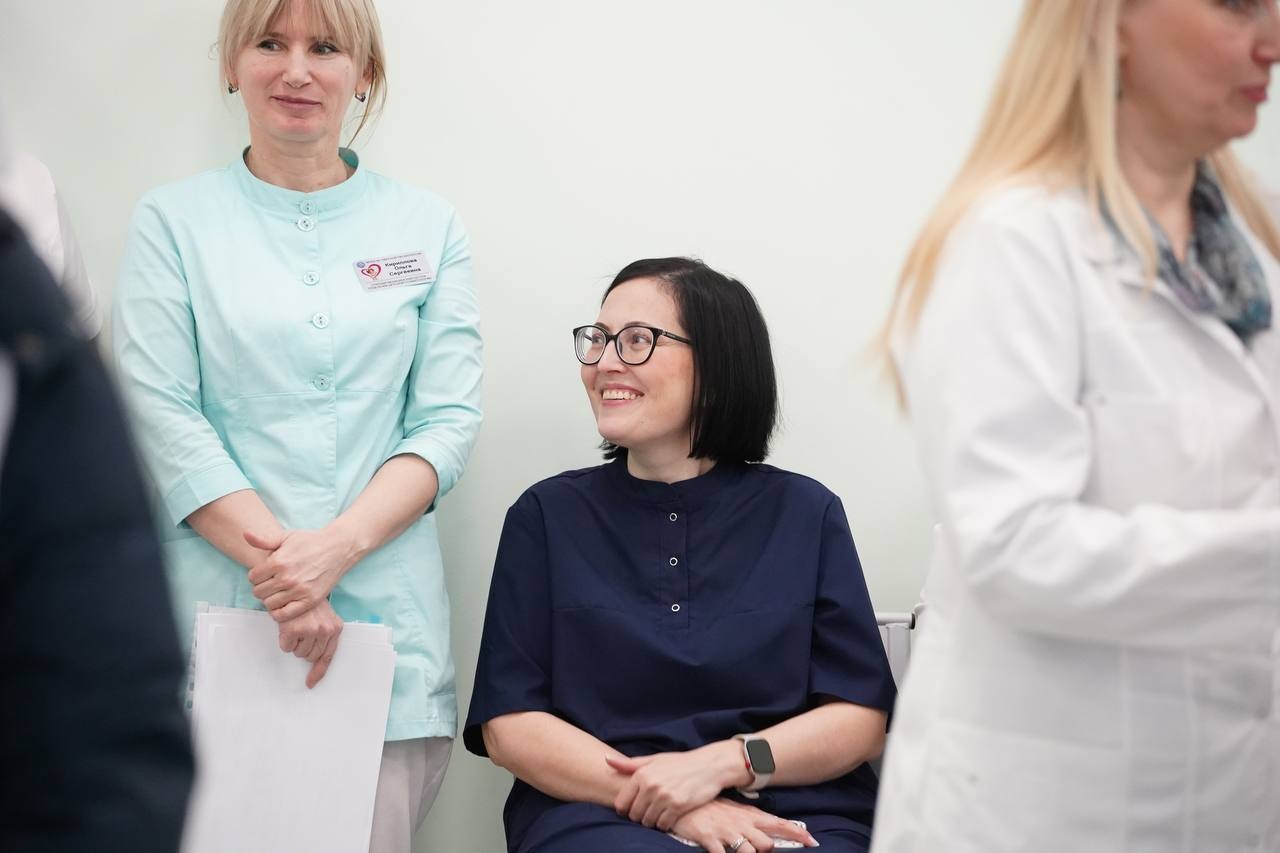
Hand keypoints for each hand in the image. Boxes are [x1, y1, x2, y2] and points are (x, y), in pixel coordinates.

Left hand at [245, 527, 359, 620]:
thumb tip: (245, 535)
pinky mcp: (309, 600)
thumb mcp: (286, 537)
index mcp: (278, 561)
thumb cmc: (311, 542)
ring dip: (271, 600)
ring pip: (269, 604)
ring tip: (278, 593)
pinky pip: (284, 614)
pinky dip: (279, 612)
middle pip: (258, 593)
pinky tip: (283, 604)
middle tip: (271, 584)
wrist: (337, 548)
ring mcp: (299, 590)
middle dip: (262, 588)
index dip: (256, 577)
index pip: (252, 578)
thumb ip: (264, 540)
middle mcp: (287, 577)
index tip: (264, 575)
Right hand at [277, 598, 343, 687]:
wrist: (295, 587)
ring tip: (296, 627)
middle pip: (310, 656)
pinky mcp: (294, 630)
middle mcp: (325, 630)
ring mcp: (310, 630)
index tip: (310, 683)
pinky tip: (287, 627)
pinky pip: (286, 647)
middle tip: (301, 633)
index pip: (328, 656)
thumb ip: (323, 635)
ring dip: (294, 644)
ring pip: (298, 653)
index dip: (318, 672)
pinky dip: (285, 640)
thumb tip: (314, 662)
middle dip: (303, 648)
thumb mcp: (324, 617)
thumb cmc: (309, 604)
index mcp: (335, 628)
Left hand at [607, 741, 746, 829]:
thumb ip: (629, 764)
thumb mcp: (654, 760)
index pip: (621, 803)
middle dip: (639, 816)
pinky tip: (669, 816)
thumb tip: (606, 759)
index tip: (634, 808)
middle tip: (649, 811)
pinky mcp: (678, 806)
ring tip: (659, 812)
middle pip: (634, 815)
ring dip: (652, 821)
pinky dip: (665, 824)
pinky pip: (663, 825)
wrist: (709, 766)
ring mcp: (664, 797)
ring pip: (647, 822)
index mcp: (642, 774)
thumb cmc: (679, 763)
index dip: (626, 809)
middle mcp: (651, 785)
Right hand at [668, 798, 817, 852]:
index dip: (797, 833)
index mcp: (749, 816)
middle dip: (769, 851)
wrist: (683, 800)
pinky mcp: (710, 840)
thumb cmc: (709, 808)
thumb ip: (750, 820)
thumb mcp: (734, 810)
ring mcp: (726, 832)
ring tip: (742, 851)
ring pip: (750, 852)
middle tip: (764, 850)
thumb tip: (766, 832)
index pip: (779, 824)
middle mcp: (741, 824)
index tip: (812, 841)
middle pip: (767, 843)